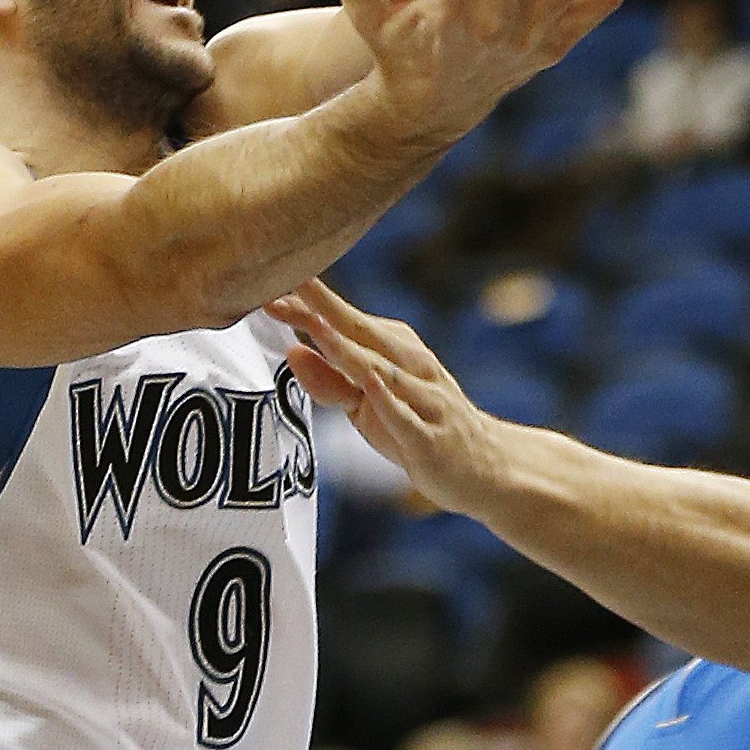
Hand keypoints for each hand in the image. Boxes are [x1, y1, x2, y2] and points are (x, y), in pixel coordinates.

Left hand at [272, 276, 494, 513]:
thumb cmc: (414, 428)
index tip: (268, 283)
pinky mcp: (429, 437)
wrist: (482, 467)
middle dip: (321, 309)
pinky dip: (388, 400)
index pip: (343, 320)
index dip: (307, 302)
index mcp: (392, 348)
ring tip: (318, 326)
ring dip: (349, 348)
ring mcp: (423, 398)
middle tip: (284, 284)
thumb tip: (291, 351)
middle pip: (359, 332)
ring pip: (381, 370)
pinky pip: (405, 416)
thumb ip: (330, 380)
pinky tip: (370, 383)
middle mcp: (410, 365)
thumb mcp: (366, 405)